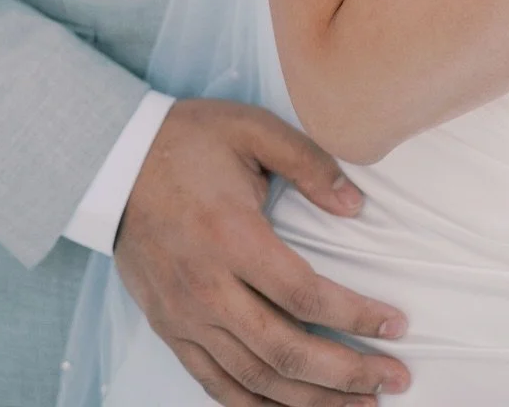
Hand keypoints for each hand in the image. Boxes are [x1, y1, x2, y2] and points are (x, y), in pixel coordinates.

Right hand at [114, 99, 409, 405]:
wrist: (112, 162)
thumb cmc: (187, 141)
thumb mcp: (252, 129)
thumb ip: (308, 162)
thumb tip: (355, 205)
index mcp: (232, 238)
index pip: (305, 295)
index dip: (355, 316)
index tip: (396, 326)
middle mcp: (209, 288)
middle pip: (285, 351)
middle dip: (346, 373)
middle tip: (393, 379)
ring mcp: (186, 316)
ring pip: (254, 379)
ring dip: (311, 400)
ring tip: (359, 405)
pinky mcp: (171, 330)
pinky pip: (216, 385)